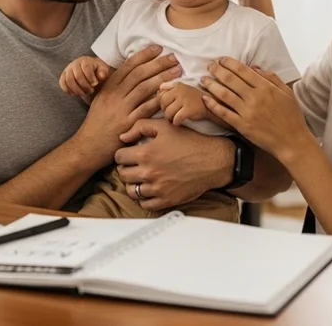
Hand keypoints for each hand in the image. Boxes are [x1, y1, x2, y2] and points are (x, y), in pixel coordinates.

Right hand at [59, 56, 111, 97]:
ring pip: (69, 81)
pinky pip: (62, 84)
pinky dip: (68, 90)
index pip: (86, 68)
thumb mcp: (103, 70)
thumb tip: (101, 76)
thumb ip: (103, 72)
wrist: (89, 71)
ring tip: (84, 93)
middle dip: (85, 86)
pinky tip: (76, 93)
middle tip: (91, 91)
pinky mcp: (63, 77)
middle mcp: (74, 64)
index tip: (95, 84)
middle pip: (77, 76)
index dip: (90, 77)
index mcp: (85, 60)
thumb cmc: (97, 71)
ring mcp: (67, 70)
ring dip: (77, 90)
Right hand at [70, 46, 181, 167]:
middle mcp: (114, 96)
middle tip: (173, 57)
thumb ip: (115, 86)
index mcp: (108, 87)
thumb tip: (132, 71)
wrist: (88, 145)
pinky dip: (158, 100)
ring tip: (177, 71)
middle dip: (158, 64)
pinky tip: (169, 93)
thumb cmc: (97, 122)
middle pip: (139, 75)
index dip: (144, 55)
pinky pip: (146, 109)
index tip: (158, 48)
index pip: (128, 66)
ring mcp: (121, 110)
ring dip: (162, 78)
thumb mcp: (101, 99)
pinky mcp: (128, 124)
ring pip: (144, 89)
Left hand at [113, 119, 233, 211]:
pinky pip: (145, 204)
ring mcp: (157, 188)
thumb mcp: (165, 126)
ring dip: (132, 184)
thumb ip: (140, 126)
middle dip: (126, 168)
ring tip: (139, 178)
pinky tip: (149, 189)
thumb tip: (123, 136)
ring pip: (131, 191)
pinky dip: (143, 198)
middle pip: (123, 175)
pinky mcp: (166, 200)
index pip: (118, 157)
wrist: (213, 160)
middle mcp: (149, 172)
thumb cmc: (190, 141)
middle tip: (133, 165)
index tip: (128, 154)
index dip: (122, 154)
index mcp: (146, 153)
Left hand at [158, 82, 210, 125]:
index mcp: (177, 86)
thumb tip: (158, 90)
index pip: (161, 95)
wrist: (212, 104)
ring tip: (175, 118)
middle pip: (163, 104)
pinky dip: (176, 122)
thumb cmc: (195, 98)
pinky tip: (178, 122)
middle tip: (171, 114)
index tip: (167, 107)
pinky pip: (176, 118)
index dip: (162, 103)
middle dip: (165, 111)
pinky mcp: (189, 110)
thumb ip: (170, 87)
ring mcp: (185, 100)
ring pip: (168, 112)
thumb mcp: (183, 88)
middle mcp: (180, 91)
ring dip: (170, 118)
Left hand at [201, 58, 312, 161]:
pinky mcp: (242, 126)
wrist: (292, 141)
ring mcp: (247, 112)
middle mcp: (255, 98)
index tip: (221, 59)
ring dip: (211, 85)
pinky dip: (213, 105)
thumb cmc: (291, 116)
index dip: (229, 63)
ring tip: (204, 79)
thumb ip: (271, 78)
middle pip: (230, 80)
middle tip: (209, 65)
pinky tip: (205, 98)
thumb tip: (254, 67)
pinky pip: (224, 113)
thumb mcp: (287, 92)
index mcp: (266, 88)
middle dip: (217, 70)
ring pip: (224, 94)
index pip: (243, 70)